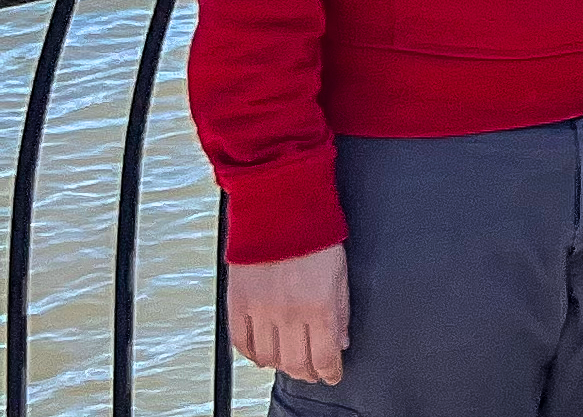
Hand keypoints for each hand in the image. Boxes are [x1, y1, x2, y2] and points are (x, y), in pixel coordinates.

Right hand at [230, 243, 349, 383]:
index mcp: (319, 307)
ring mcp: (260, 310)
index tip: (332, 376)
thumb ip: (341, 312)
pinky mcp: (237, 303)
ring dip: (280, 366)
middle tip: (313, 373)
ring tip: (289, 364)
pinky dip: (251, 354)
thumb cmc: (315, 237)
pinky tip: (262, 355)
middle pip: (295, 363)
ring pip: (268, 358)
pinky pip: (241, 341)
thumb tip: (341, 342)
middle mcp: (288, 314)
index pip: (324, 356)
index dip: (329, 372)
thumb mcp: (340, 274)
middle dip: (307, 373)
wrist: (280, 211)